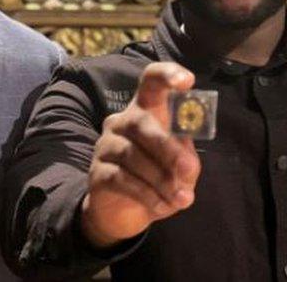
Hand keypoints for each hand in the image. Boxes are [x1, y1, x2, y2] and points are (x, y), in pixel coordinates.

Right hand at [80, 62, 200, 248]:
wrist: (123, 212)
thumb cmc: (158, 177)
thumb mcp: (180, 169)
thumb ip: (186, 161)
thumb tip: (185, 167)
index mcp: (147, 110)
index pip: (151, 81)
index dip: (167, 75)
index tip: (188, 81)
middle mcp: (123, 121)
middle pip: (141, 123)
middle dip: (168, 148)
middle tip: (189, 170)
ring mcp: (106, 145)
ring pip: (133, 156)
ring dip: (162, 180)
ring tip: (182, 200)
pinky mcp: (97, 172)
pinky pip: (122, 179)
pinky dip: (147, 194)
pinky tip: (163, 208)